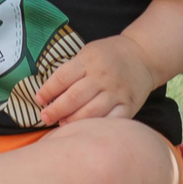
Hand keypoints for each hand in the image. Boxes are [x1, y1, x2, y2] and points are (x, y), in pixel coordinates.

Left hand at [34, 35, 158, 125]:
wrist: (143, 56)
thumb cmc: (108, 55)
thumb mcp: (88, 53)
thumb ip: (72, 70)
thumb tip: (49, 93)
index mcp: (89, 60)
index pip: (63, 77)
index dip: (48, 90)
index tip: (39, 99)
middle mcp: (103, 76)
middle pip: (74, 97)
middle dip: (56, 110)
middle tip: (45, 117)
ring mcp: (117, 92)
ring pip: (91, 111)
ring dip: (73, 121)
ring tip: (62, 125)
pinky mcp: (129, 105)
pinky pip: (111, 120)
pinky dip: (97, 127)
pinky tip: (86, 130)